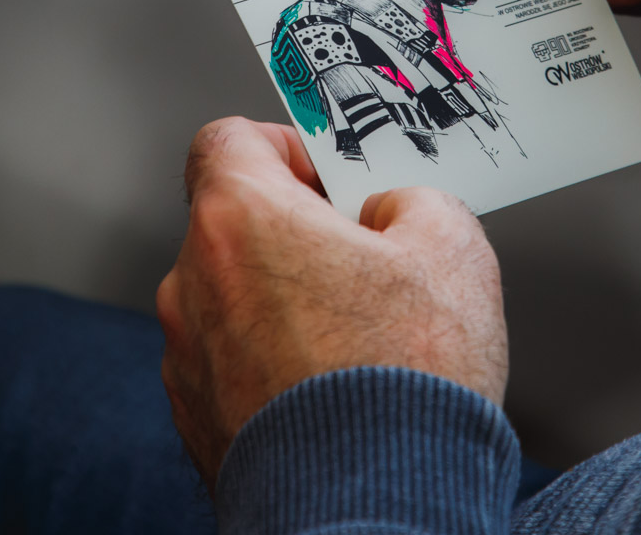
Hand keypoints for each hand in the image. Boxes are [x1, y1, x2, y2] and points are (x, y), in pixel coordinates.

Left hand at [155, 118, 507, 484]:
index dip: (285, 147)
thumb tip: (396, 215)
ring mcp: (187, 359)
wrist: (375, 510)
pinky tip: (338, 390)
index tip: (327, 175)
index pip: (229, 142)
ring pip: (236, 300)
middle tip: (368, 262)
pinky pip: (235, 365)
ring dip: (287, 305)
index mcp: (240, 221)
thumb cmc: (405, 381)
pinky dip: (276, 366)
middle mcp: (194, 285)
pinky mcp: (197, 423)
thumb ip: (416, 202)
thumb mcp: (453, 248)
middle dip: (299, 235)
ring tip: (361, 340)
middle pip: (238, 226)